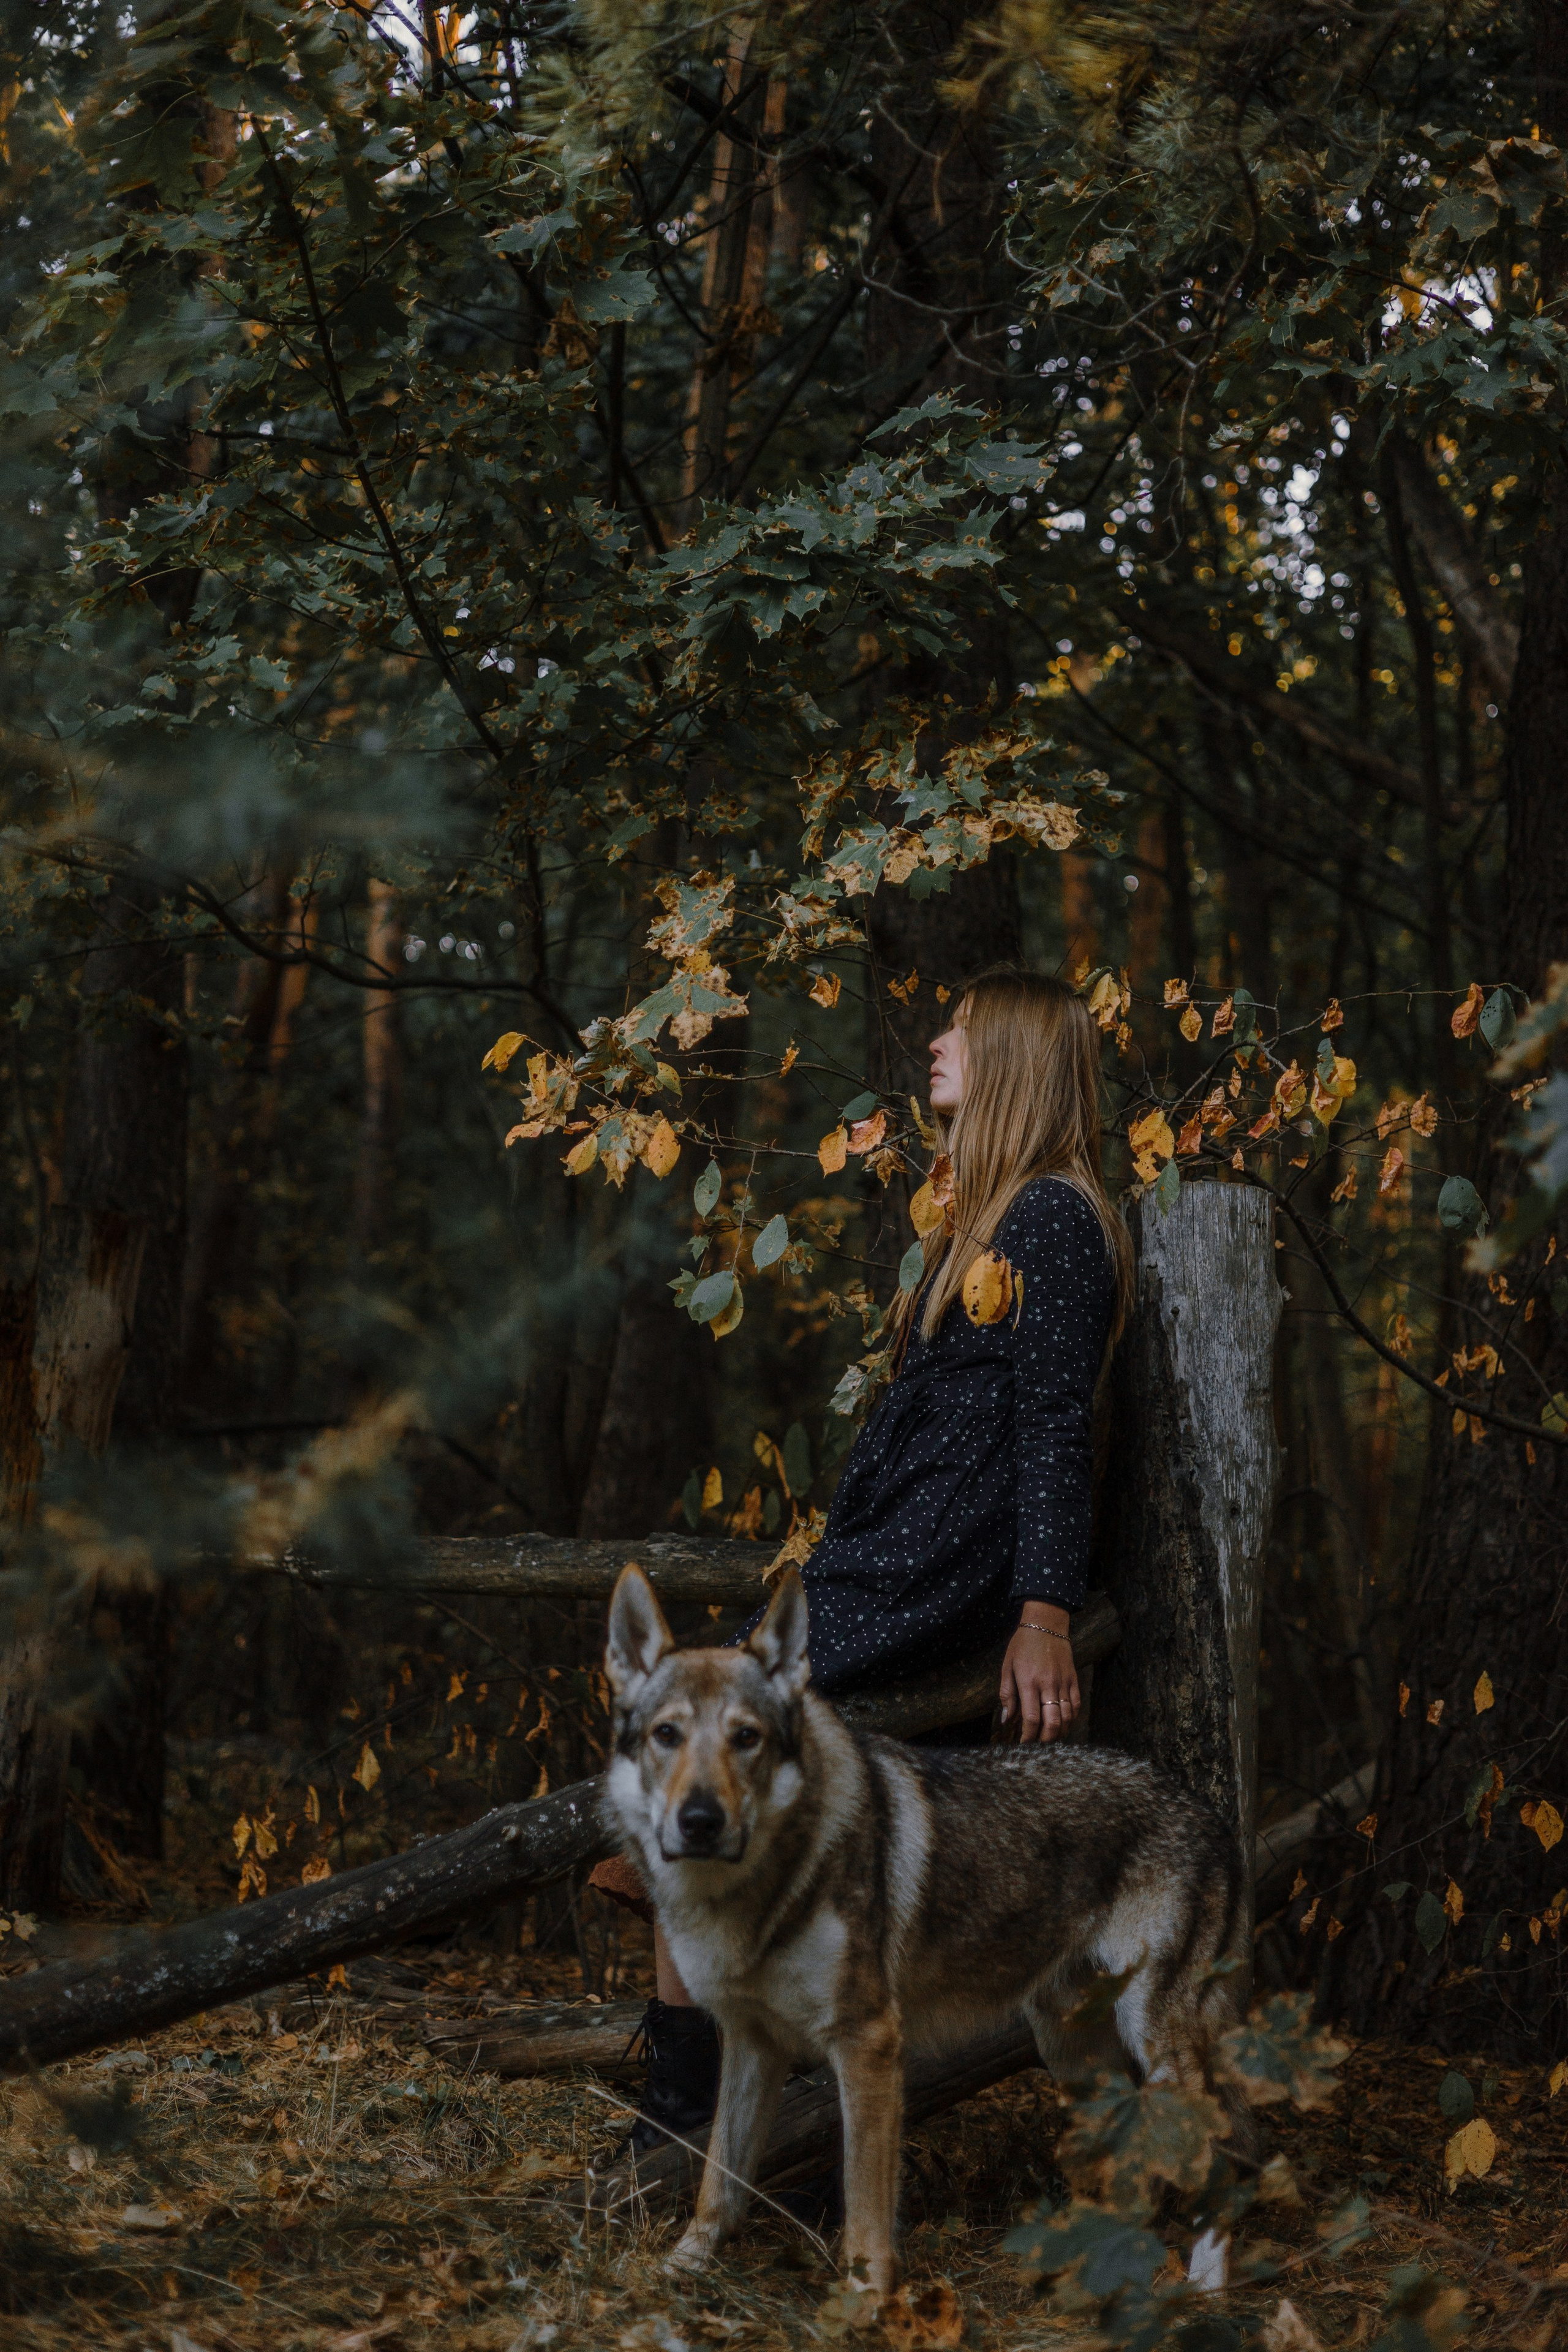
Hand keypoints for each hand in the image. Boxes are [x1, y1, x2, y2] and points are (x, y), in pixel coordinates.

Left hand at [999, 1611, 1079, 1744]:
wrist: (1046, 1623)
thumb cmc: (1022, 1645)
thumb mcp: (1007, 1666)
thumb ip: (1007, 1694)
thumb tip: (1006, 1720)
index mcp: (1029, 1682)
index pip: (1032, 1718)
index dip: (1028, 1737)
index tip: (1023, 1745)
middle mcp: (1048, 1684)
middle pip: (1053, 1723)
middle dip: (1045, 1741)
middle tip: (1038, 1748)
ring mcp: (1064, 1682)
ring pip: (1067, 1717)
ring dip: (1060, 1733)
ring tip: (1050, 1740)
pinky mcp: (1074, 1679)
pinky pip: (1076, 1705)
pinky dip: (1072, 1719)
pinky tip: (1064, 1724)